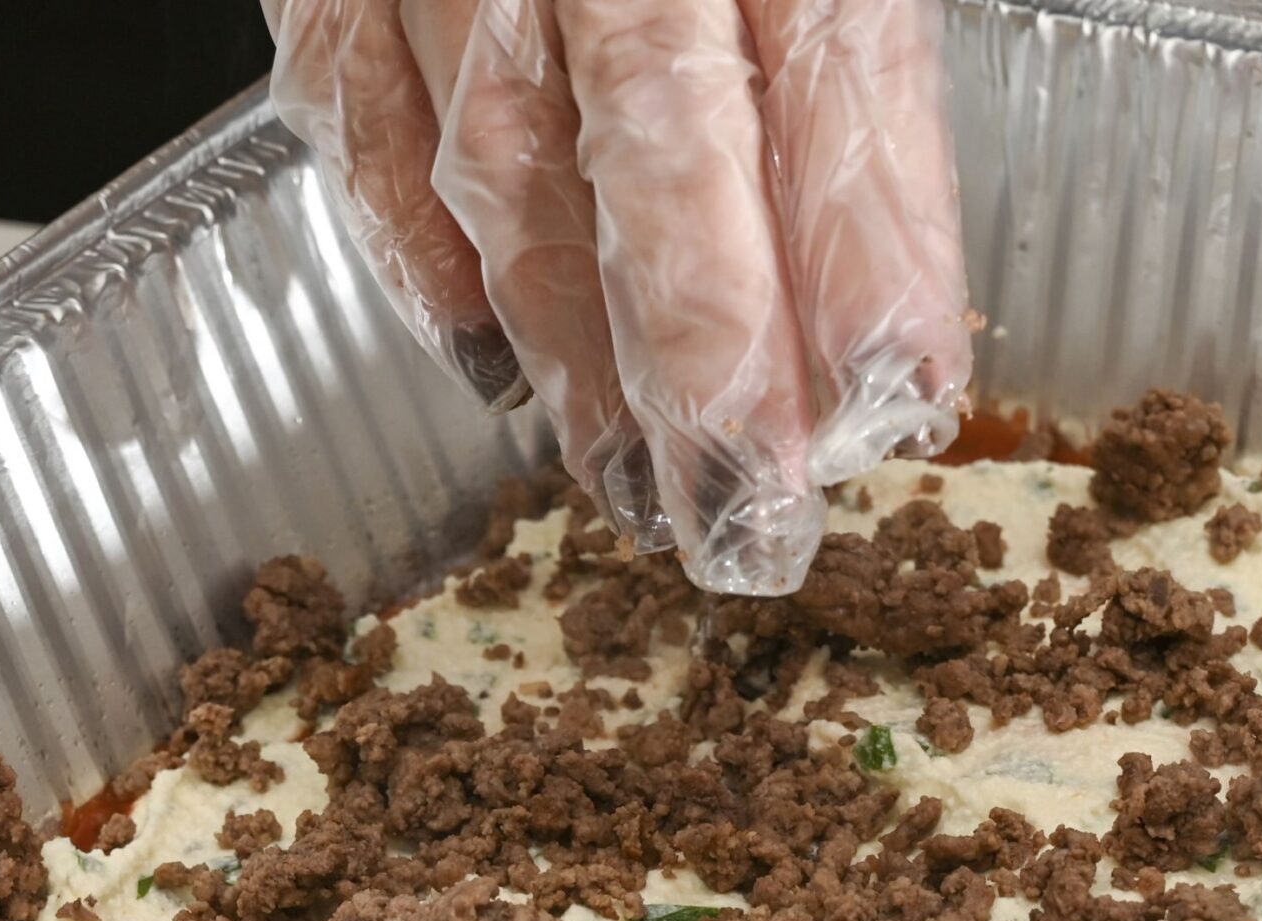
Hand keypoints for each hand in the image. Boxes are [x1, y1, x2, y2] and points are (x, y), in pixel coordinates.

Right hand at [260, 0, 972, 594]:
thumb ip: (851, 61)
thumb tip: (887, 308)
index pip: (821, 56)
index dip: (862, 237)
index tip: (899, 393)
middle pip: (655, 142)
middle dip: (706, 357)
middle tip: (752, 522)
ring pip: (501, 161)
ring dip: (573, 347)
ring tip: (637, 483)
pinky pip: (362, 116)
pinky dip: (423, 254)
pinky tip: (485, 358)